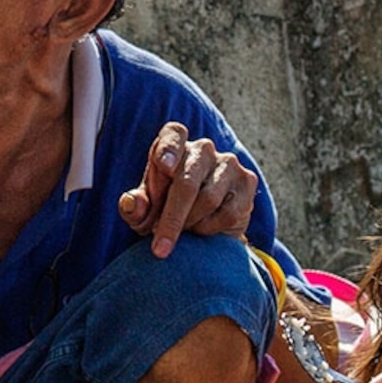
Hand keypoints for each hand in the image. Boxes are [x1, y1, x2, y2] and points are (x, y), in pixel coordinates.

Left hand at [116, 122, 258, 255]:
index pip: (173, 134)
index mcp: (173, 145)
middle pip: (187, 181)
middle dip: (171, 218)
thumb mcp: (144, 212)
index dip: (169, 149)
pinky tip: (202, 229)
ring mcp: (228, 163)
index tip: (164, 167)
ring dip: (190, 224)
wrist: (202, 229)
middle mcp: (202, 149)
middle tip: (160, 247)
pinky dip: (210, 228)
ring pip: (208, 199)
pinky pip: (228, 212)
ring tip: (182, 230)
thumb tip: (134, 202)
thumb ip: (134, 207)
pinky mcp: (247, 182)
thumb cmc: (164, 210)